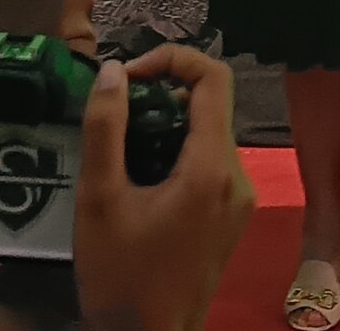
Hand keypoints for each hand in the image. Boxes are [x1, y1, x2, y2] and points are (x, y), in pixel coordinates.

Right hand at [75, 47, 254, 330]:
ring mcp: (239, 200)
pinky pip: (210, 163)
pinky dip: (178, 151)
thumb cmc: (121, 279)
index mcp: (212, 169)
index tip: (128, 77)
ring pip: (209, 133)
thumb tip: (113, 72)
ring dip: (167, 124)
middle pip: (210, 105)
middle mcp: (237, 178)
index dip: (171, 59)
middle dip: (162, 94)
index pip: (213, 78)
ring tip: (120, 143)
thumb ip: (105, 129)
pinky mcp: (230, 217)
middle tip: (116, 112)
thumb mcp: (99, 200)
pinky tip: (140, 175)